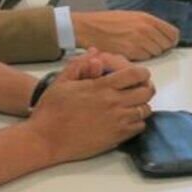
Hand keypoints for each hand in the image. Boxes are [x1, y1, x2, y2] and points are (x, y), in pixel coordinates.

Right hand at [28, 54, 154, 163]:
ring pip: (145, 110)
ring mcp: (117, 121)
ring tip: (131, 104)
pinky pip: (139, 127)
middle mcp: (114, 103)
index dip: (142, 72)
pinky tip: (125, 119)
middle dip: (145, 87)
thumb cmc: (51, 109)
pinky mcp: (116, 137)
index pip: (135, 74)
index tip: (138, 74)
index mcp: (102, 87)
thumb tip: (95, 53)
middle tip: (137, 88)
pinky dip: (137, 122)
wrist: (46, 139)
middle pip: (146, 92)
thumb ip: (80, 64)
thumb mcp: (62, 81)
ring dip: (141, 105)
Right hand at [72, 10, 179, 59]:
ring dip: (150, 53)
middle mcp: (145, 29)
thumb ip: (147, 24)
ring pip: (156, 53)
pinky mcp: (131, 52)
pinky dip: (141, 58)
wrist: (89, 28)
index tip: (170, 42)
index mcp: (146, 18)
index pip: (172, 32)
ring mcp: (139, 41)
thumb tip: (160, 32)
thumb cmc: (106, 22)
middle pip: (166, 44)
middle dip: (161, 47)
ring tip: (138, 49)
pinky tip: (132, 53)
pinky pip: (145, 59)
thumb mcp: (131, 16)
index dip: (172, 39)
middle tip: (151, 47)